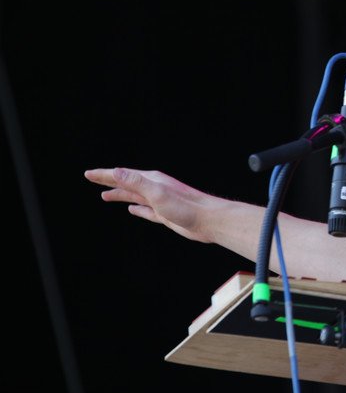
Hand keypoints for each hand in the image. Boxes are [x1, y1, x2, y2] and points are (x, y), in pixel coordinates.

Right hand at [84, 168, 213, 242]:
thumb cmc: (187, 207)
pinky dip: (137, 210)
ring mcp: (161, 202)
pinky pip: (147, 211)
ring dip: (120, 195)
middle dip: (109, 181)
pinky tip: (132, 210)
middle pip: (127, 183)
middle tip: (92, 179)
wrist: (210, 221)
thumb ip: (137, 182)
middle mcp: (156, 189)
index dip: (104, 175)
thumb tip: (116, 171)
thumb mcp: (157, 193)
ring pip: (135, 197)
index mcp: (152, 181)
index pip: (123, 175)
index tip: (88, 174)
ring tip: (106, 196)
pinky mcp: (167, 215)